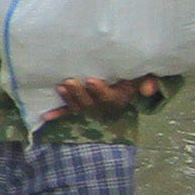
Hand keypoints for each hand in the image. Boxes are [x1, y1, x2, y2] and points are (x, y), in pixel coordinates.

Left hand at [54, 74, 172, 115]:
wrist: (126, 85)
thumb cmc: (133, 78)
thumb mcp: (143, 78)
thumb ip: (148, 81)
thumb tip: (148, 90)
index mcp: (119, 97)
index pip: (109, 97)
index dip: (100, 91)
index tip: (91, 81)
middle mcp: (103, 105)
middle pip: (90, 103)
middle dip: (79, 94)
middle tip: (70, 82)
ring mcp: (90, 108)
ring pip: (78, 106)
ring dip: (68, 99)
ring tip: (61, 87)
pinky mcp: (79, 107)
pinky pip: (67, 112)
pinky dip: (57, 114)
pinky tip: (46, 117)